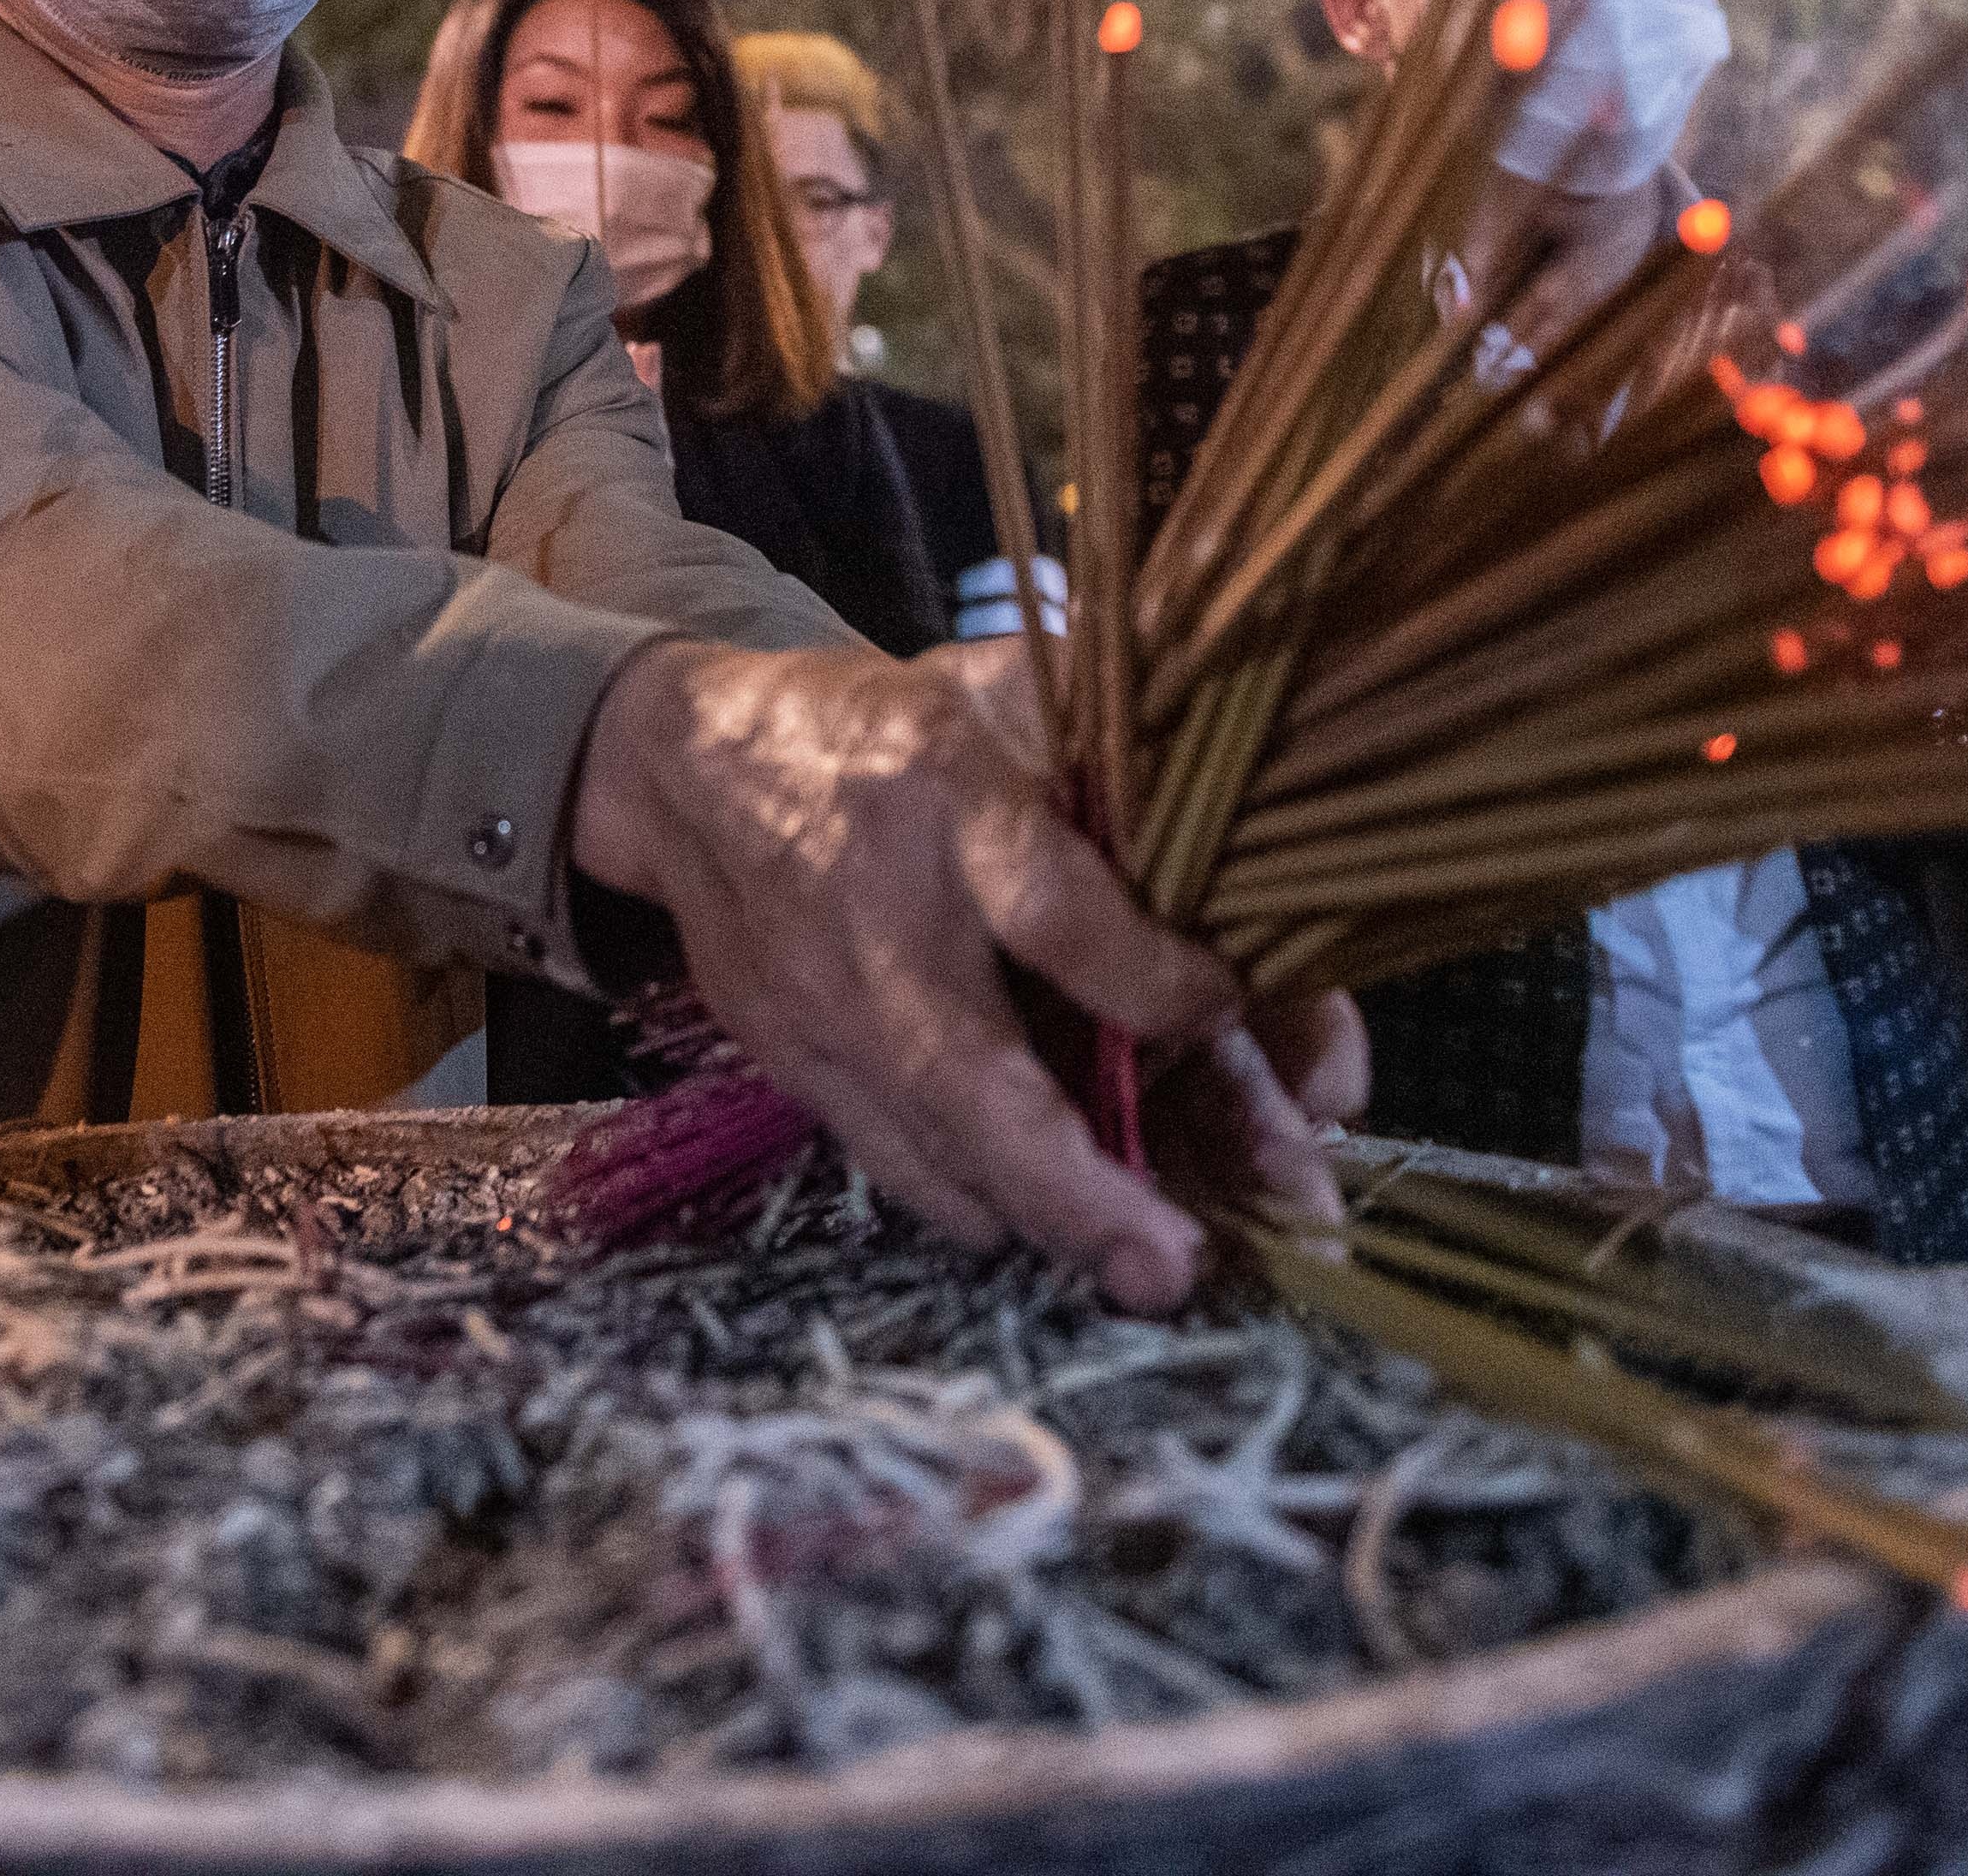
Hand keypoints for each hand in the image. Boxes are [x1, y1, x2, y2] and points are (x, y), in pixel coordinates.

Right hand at [568, 635, 1355, 1307]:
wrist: (692, 769)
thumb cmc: (890, 730)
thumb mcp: (1010, 698)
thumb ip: (1130, 776)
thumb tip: (1276, 895)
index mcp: (948, 803)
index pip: (1054, 914)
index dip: (1151, 979)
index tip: (1230, 1005)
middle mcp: (880, 927)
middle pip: (974, 1082)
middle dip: (1080, 1190)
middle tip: (1175, 1268)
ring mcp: (824, 1016)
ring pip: (938, 1152)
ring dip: (1053, 1224)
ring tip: (1155, 1269)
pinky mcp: (795, 1071)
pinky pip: (897, 1165)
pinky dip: (987, 1206)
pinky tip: (1064, 1229)